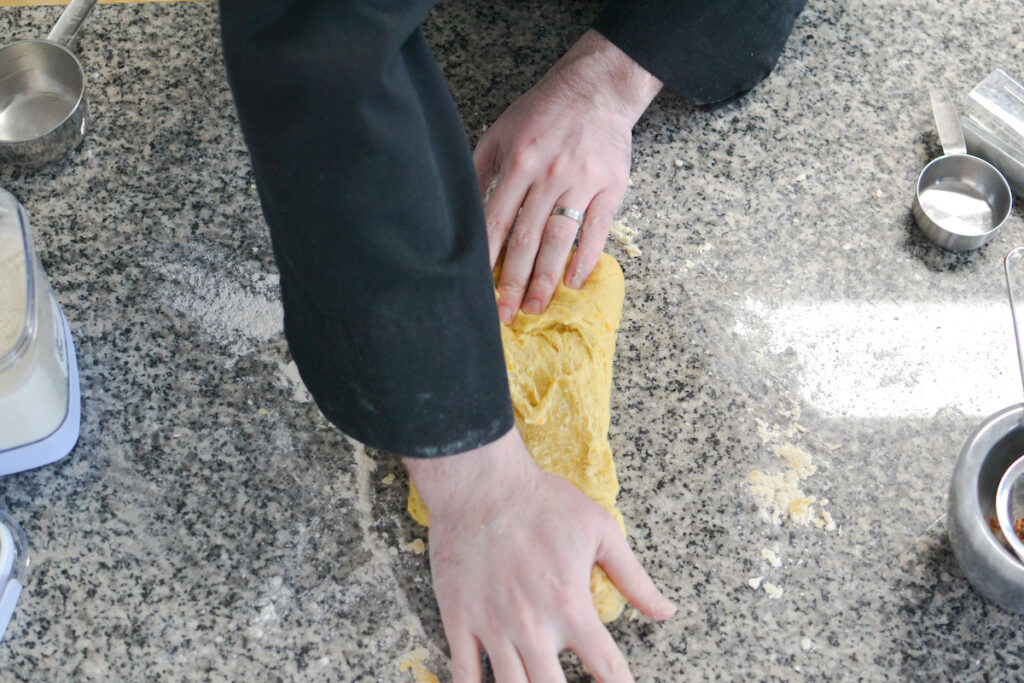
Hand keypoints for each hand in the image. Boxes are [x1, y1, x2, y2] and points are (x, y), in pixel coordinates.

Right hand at [403, 428, 674, 681]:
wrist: (481, 483)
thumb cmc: (542, 502)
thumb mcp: (600, 531)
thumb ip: (634, 578)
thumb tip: (666, 611)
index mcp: (570, 606)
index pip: (606, 667)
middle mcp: (533, 626)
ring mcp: (492, 626)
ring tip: (536, 682)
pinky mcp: (459, 619)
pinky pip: (464, 673)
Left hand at [473, 30, 661, 323]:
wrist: (598, 87)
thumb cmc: (544, 111)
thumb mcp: (502, 131)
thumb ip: (481, 169)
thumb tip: (459, 207)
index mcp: (519, 160)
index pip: (498, 219)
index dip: (487, 256)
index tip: (478, 287)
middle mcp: (550, 173)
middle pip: (528, 237)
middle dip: (514, 280)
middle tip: (505, 314)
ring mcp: (583, 181)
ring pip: (561, 238)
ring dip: (547, 278)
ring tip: (536, 307)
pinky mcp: (612, 186)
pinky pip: (598, 229)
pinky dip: (587, 258)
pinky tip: (574, 282)